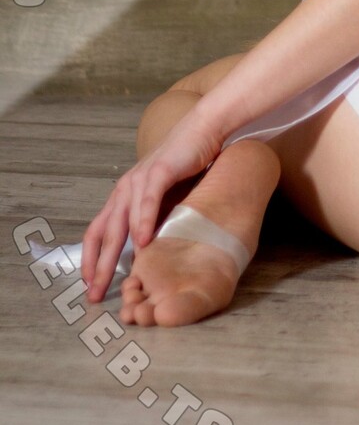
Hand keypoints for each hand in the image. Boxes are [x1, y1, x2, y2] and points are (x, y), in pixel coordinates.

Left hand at [80, 106, 222, 301]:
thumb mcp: (166, 199)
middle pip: (104, 233)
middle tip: (94, 294)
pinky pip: (146, 201)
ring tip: (117, 278)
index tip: (89, 285)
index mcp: (124, 196)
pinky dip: (142, 222)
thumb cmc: (186, 164)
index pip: (97, 232)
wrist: (203, 130)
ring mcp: (139, 179)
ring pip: (120, 221)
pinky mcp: (159, 170)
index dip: (91, 259)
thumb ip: (155, 220)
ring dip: (115, 252)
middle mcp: (125, 188)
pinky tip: (142, 242)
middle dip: (98, 267)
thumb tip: (147, 252)